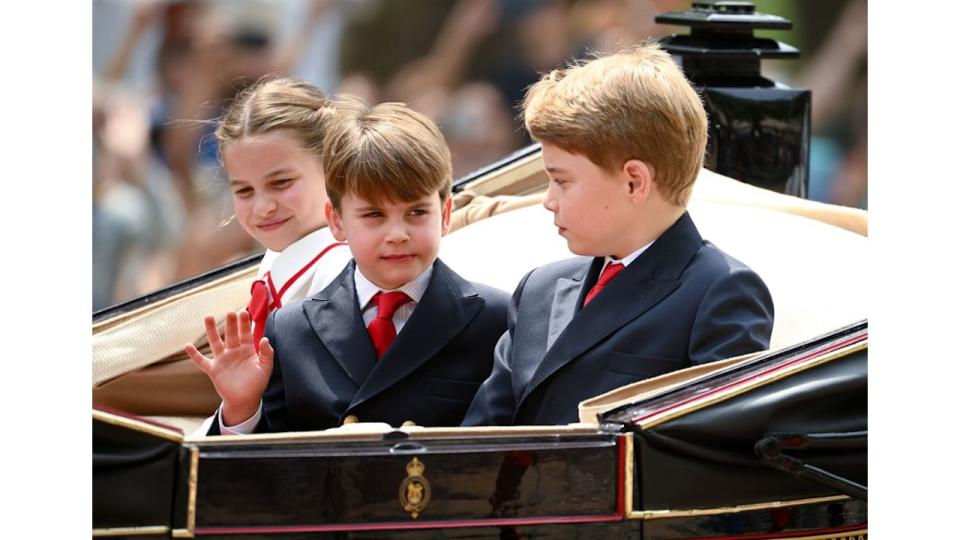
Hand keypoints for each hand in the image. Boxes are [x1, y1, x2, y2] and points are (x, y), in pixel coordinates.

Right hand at [185, 310, 273, 425]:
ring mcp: (222, 360)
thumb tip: (265, 339)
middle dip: (230, 324)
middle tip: (230, 313)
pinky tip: (188, 346)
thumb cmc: (257, 384)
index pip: (246, 333)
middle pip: (231, 334)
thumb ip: (267, 354)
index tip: (243, 312)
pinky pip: (202, 361)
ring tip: (208, 317)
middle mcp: (234, 352)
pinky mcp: (213, 370)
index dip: (245, 323)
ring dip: (211, 330)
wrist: (245, 400)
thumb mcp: (265, 368)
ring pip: (215, 342)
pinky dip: (194, 355)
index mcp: (247, 350)